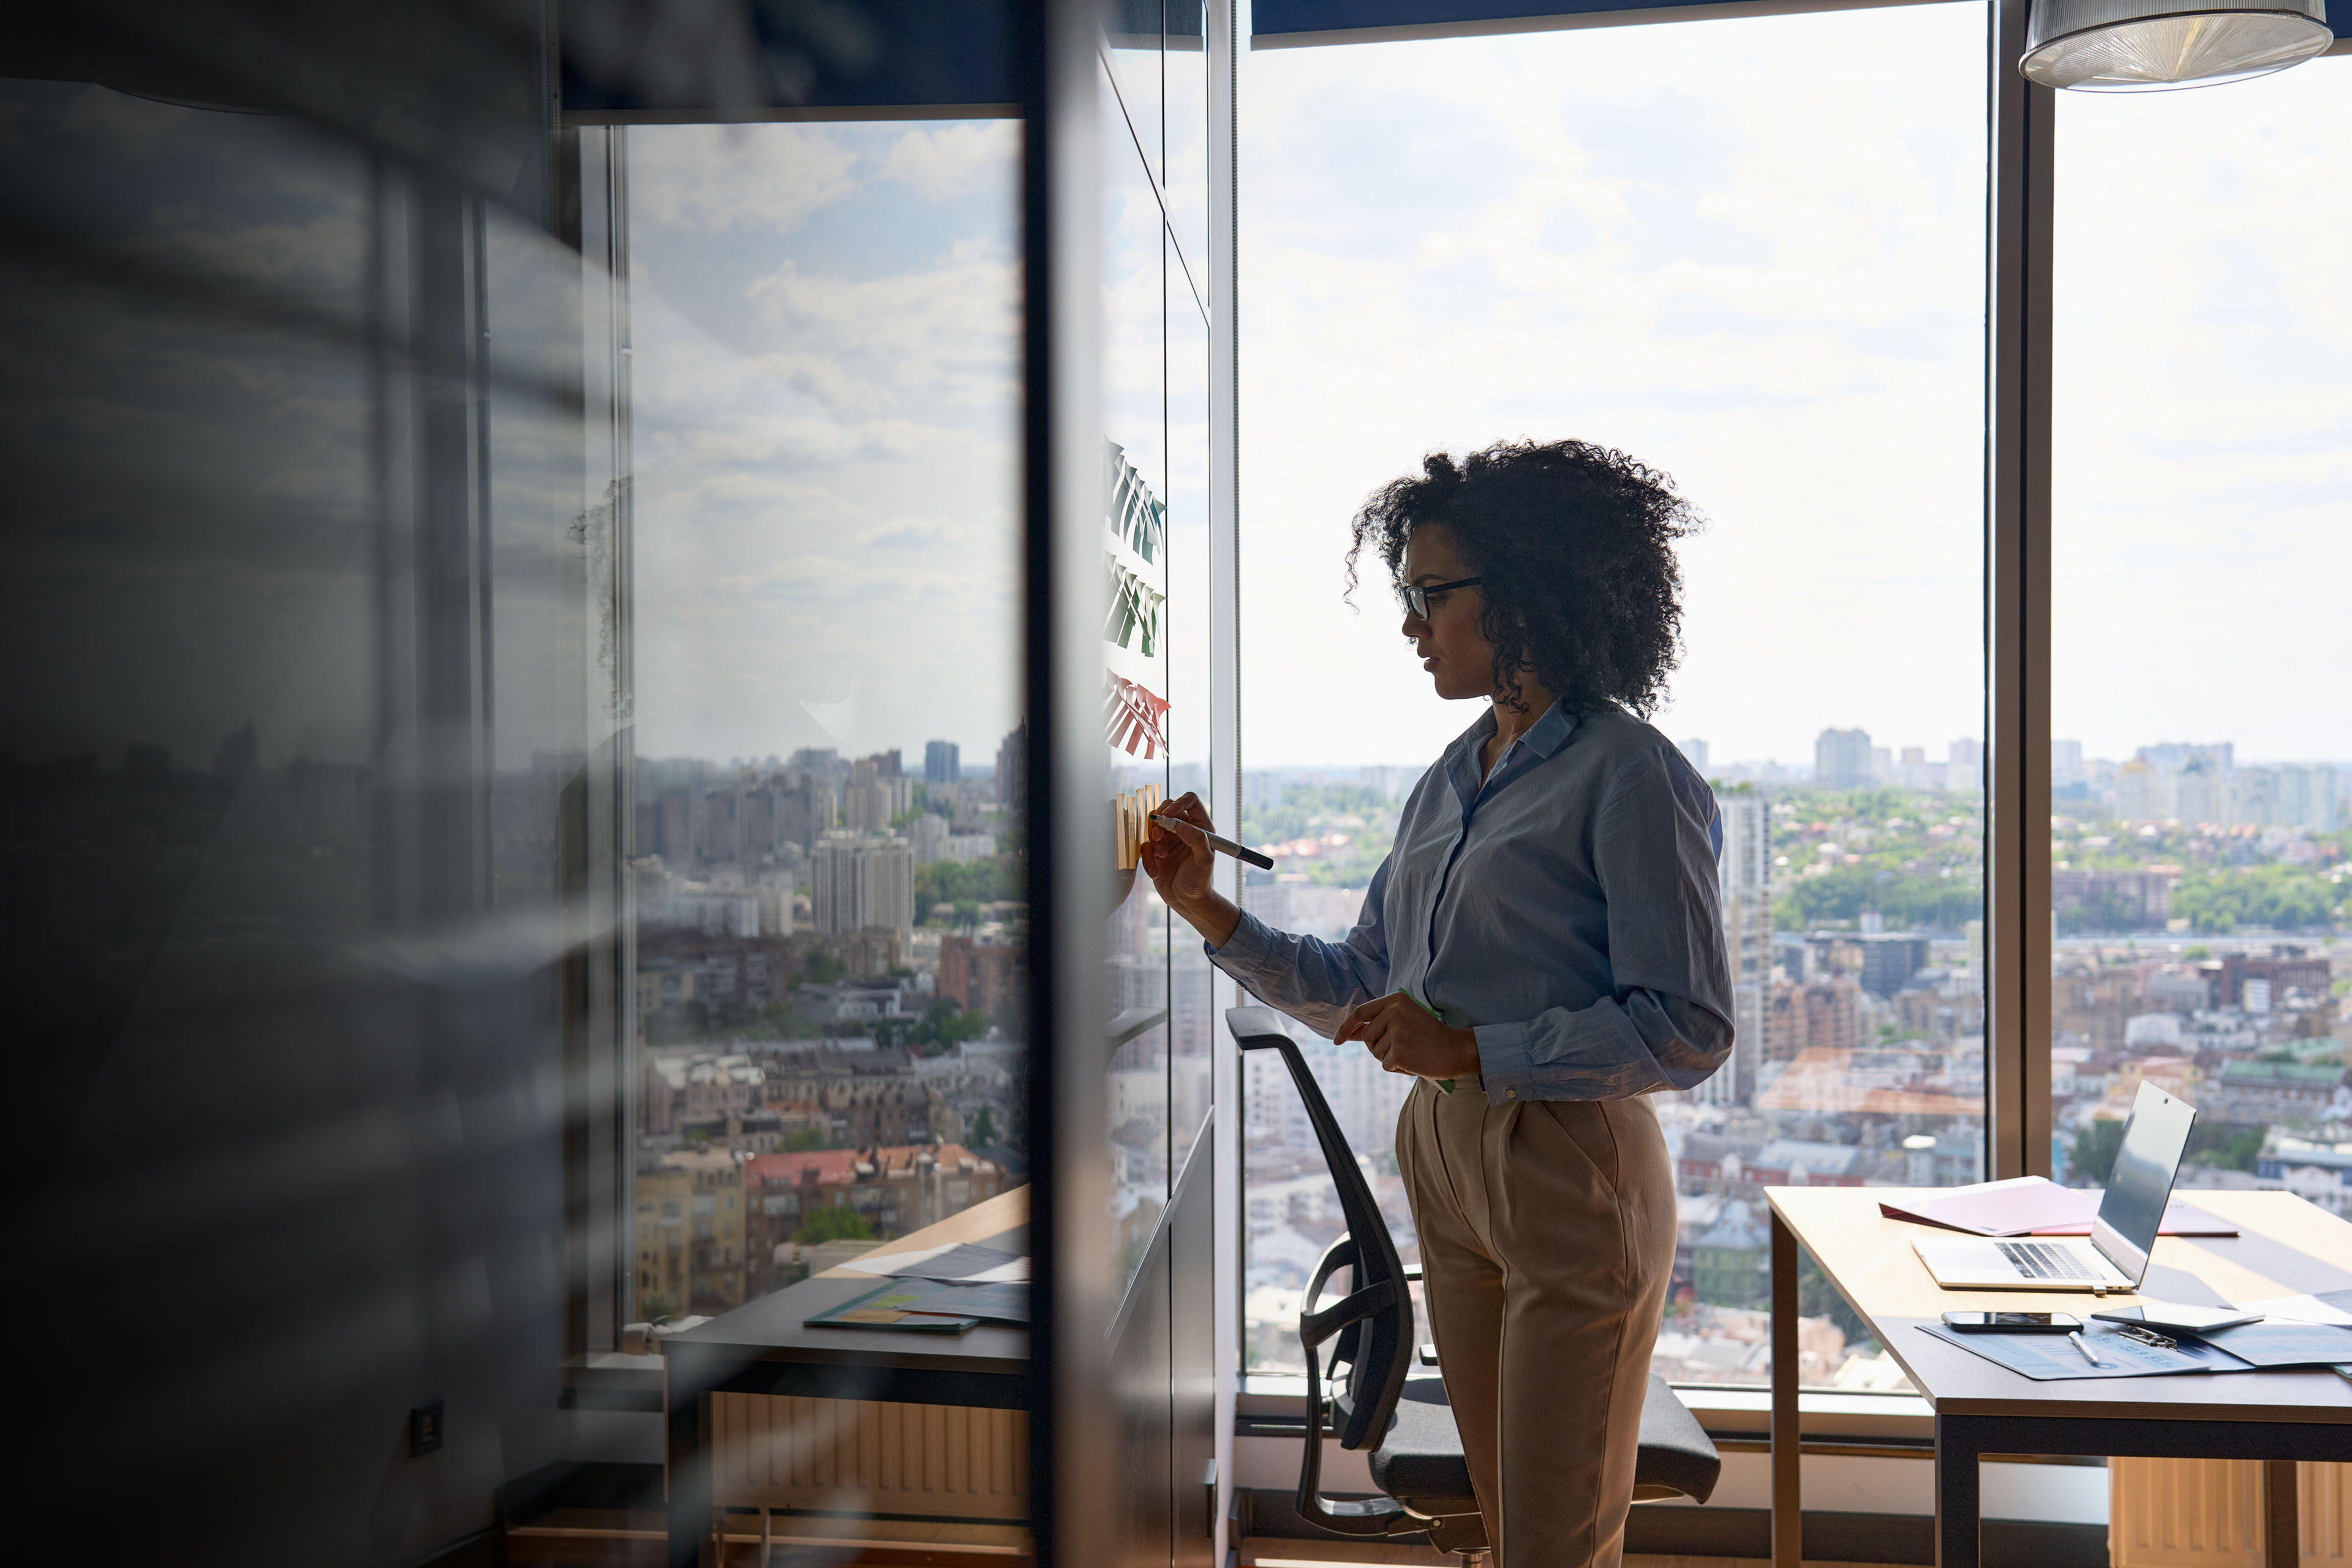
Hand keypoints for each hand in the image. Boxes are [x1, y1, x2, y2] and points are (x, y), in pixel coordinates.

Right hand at [1138, 791, 1239, 945]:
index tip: (1168, 814)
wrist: (1186, 902)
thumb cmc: (1199, 881)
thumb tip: (1182, 825)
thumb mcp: (1203, 861)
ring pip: (1153, 825)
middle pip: (1167, 808)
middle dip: (1160, 821)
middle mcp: (1184, 828)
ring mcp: (1169, 838)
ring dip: (1153, 840)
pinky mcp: (1156, 850)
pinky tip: (1155, 871)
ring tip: (1161, 857)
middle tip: (1159, 837)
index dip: (1178, 803)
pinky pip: (1145, 844)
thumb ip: (1197, 840)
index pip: (1190, 801)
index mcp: (1200, 826)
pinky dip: (1147, 857)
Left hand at [1336, 994, 1480, 1080]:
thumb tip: (1352, 1033)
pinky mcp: (1400, 1051)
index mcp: (1395, 1000)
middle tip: (1403, 1047)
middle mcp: (1394, 1012)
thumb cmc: (1431, 1036)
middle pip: (1367, 1037)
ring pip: (1376, 1053)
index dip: (1346, 1028)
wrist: (1458, 1049)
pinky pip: (1386, 1065)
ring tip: (1412, 1052)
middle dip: (1379, 1047)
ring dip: (1391, 1058)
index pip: (1360, 1013)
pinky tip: (1414, 1061)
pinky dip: (1399, 1068)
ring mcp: (1397, 1031)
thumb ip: (1380, 1024)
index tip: (1337, 1040)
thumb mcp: (1406, 1020)